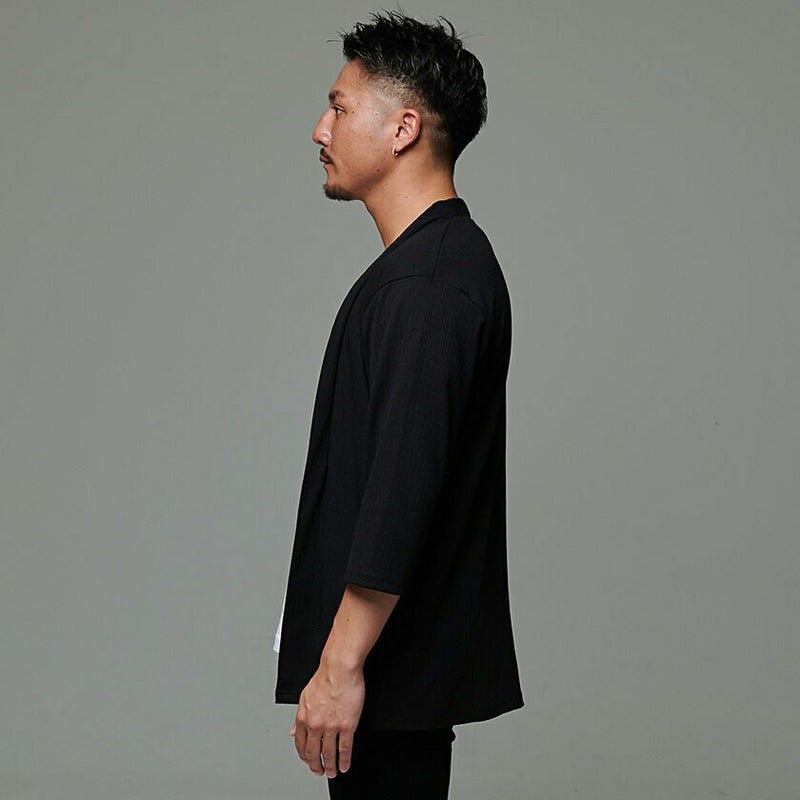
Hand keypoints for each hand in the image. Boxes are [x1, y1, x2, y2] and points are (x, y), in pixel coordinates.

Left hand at [290, 659, 364, 777]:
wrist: (340, 668)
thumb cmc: (325, 677)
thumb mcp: (305, 697)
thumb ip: (299, 717)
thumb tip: (292, 731)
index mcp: (303, 717)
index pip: (300, 744)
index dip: (304, 756)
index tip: (308, 760)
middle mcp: (315, 724)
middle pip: (313, 753)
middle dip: (315, 766)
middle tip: (319, 771)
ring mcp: (331, 726)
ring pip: (329, 754)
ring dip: (330, 767)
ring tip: (332, 772)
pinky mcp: (347, 725)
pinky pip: (345, 749)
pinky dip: (344, 761)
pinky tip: (344, 765)